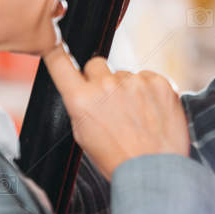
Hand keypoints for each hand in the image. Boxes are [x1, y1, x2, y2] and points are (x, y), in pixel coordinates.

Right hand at [42, 45, 188, 178]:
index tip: (55, 42)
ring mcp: (135, 82)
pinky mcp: (160, 82)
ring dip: (128, 88)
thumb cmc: (118, 159)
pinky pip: (148, 77)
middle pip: (96, 64)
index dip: (56, 50)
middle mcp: (106, 85)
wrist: (155, 171)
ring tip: (137, 117)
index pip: (60, 62)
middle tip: (111, 104)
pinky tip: (152, 113)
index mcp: (81, 100)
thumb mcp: (84, 135)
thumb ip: (81, 105)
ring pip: (125, 74)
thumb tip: (82, 88)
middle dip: (100, 79)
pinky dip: (149, 91)